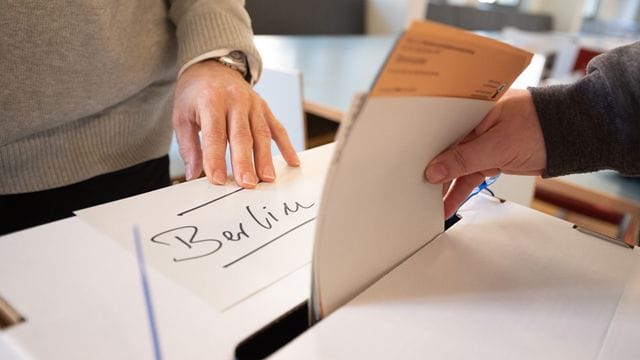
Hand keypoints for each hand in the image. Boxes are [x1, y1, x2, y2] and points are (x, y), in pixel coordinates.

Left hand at [172, 60, 299, 187]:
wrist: (211, 67)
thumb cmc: (195, 94)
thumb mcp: (182, 116)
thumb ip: (188, 146)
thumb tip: (193, 174)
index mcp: (211, 101)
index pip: (215, 135)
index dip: (216, 159)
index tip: (218, 180)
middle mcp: (235, 101)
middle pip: (242, 136)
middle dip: (245, 162)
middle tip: (247, 184)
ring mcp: (253, 104)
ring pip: (262, 134)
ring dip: (265, 158)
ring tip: (267, 178)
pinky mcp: (265, 108)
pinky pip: (277, 128)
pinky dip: (286, 146)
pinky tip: (292, 162)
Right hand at [424, 89, 546, 217]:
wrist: (573, 135)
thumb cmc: (542, 125)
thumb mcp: (497, 145)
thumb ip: (464, 159)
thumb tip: (435, 171)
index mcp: (472, 109)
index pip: (440, 130)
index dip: (425, 149)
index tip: (413, 168)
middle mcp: (473, 123)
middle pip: (445, 150)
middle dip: (432, 170)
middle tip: (416, 189)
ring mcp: (482, 141)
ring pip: (456, 165)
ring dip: (445, 185)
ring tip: (430, 204)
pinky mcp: (490, 156)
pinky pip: (469, 174)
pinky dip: (460, 189)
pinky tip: (449, 204)